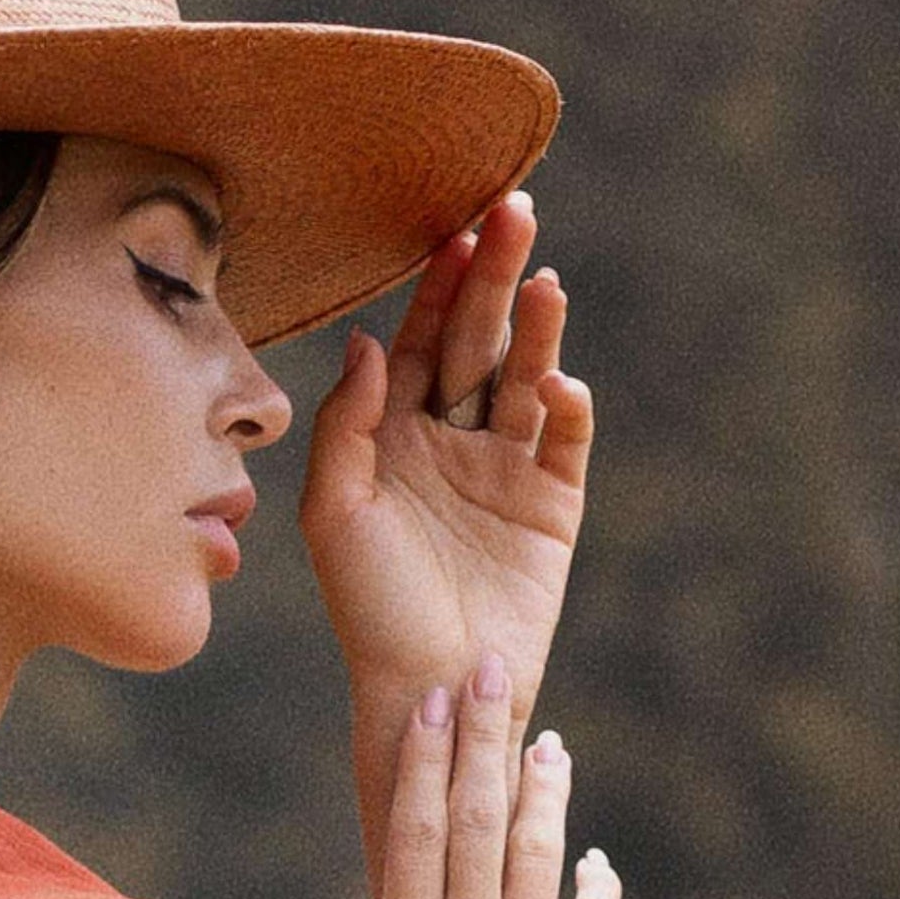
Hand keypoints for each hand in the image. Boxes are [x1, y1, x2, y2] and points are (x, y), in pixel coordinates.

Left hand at [303, 191, 591, 769]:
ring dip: (538, 330)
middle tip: (515, 212)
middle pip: (481, 341)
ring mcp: (506, 469)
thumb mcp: (333, 512)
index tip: (456, 230)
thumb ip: (346, 425)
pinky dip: (566, 411)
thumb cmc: (365, 607)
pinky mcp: (552, 507)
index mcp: (396, 433)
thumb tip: (369, 342)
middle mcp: (453, 439)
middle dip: (496, 278)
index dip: (441, 287)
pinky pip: (564, 444)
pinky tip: (558, 383)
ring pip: (526, 379)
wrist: (425, 686)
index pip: (424, 340)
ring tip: (544, 282)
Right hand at [308, 643, 621, 898]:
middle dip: (482, 736)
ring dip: (544, 789)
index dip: (423, 756)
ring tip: (548, 740)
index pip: (413, 828)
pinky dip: (596, 884)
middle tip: (489, 671)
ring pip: (540, 852)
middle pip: (478, 816)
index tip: (429, 699)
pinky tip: (595, 857)